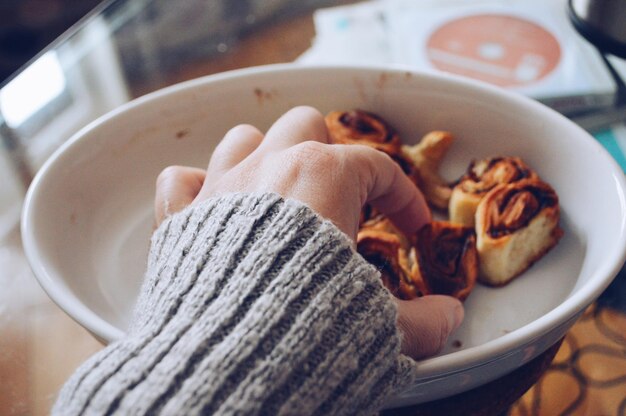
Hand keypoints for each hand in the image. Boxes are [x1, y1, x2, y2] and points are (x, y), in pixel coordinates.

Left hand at [154, 106, 462, 358]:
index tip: (412, 226)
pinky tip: (213, 214)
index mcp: (325, 179)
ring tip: (278, 196)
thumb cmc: (309, 331)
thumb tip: (450, 317)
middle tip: (341, 200)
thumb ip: (426, 321)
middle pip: (304, 127)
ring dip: (263, 158)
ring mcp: (218, 189)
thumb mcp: (383, 328)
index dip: (403, 197)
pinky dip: (198, 190)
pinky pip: (181, 180)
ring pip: (243, 139)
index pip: (378, 169)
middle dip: (328, 156)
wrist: (229, 361)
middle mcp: (269, 168)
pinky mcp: (178, 221)